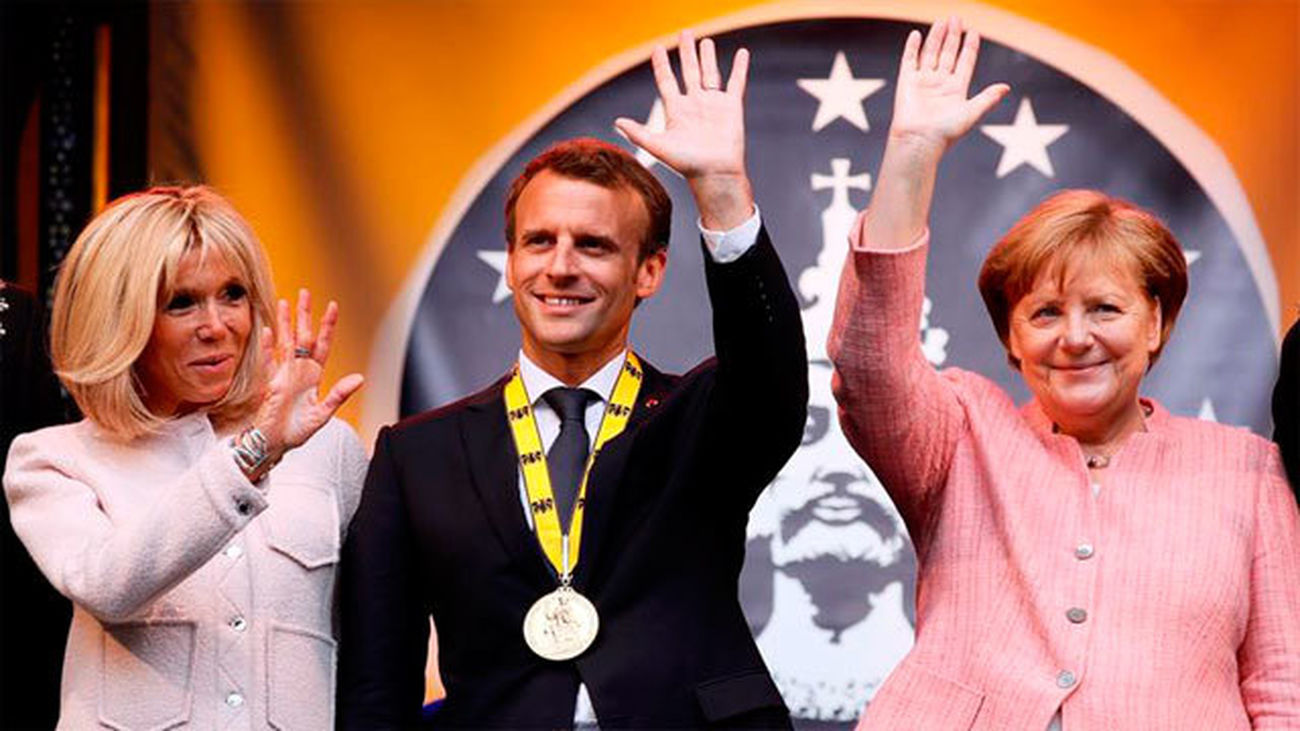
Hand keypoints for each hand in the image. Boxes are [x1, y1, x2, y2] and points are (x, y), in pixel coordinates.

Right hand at [253, 289, 364, 457]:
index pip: (322, 344)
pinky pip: (268, 362)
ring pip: (285, 343)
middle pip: (302, 336)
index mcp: (313, 375)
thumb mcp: (323, 413)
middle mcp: (298, 371)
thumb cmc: (296, 430)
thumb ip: (339, 395)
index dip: (327, 326)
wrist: (275, 444)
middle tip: (305, 293)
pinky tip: (268, 331)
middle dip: (304, 315)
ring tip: (284, 302)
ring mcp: (283, 375)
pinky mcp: (270, 384)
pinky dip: (268, 347)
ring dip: (284, 323)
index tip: (332, 307)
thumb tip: (359, 378)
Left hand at [615, 31, 753, 228]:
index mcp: (676, 111)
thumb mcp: (658, 147)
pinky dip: (740, 68)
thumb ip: (638, 133)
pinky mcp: (731, 107)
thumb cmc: (687, 164)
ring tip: (706, 41)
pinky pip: (736, 82)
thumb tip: (616, 122)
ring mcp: (713, 104)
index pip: (666, 80)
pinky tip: (741, 53)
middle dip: (686, 52)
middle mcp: (694, 104)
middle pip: (688, 71)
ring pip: (710, 73)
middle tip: (685, 33)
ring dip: (708, 57)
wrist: (715, 174)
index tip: (657, 49)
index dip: (661, 65)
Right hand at [861, 17, 1008, 249]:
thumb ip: (987, 98)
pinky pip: (909, 61)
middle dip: (953, 36)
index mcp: (956, 90)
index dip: (969, 47)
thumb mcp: (972, 114)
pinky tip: (916, 35)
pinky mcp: (907, 83)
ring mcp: (923, 82)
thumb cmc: (946, 133)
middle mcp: (940, 83)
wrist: (919, 141)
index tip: (973, 32)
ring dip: (936, 37)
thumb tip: (1006, 87)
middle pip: (948, 54)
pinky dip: (912, 48)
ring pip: (931, 53)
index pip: (965, 62)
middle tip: (956, 18)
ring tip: (942, 21)